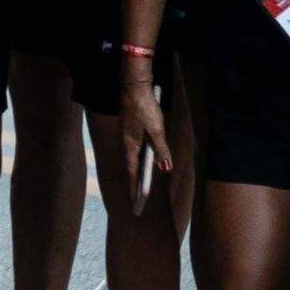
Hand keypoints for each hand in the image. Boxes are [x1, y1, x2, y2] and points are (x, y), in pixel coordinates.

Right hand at [115, 65, 173, 212]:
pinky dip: (137, 159)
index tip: (135, 202)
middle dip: (134, 183)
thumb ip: (161, 149)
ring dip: (136, 171)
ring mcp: (125, 136)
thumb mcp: (157, 130)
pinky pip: (132, 150)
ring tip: (141, 183)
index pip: (131, 173)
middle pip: (129, 167)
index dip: (134, 188)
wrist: (134, 87)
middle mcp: (124, 143)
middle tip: (138, 198)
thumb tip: (165, 167)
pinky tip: (143, 160)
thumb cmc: (145, 108)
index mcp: (129, 146)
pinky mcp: (128, 129)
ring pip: (131, 158)